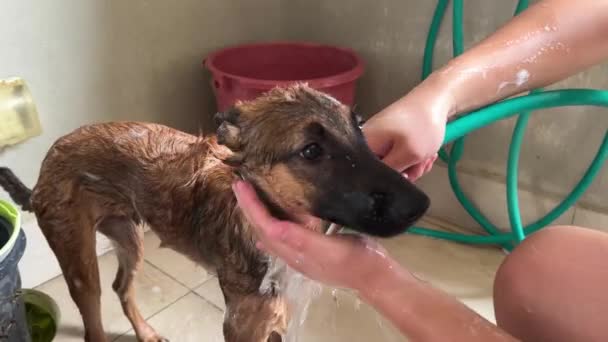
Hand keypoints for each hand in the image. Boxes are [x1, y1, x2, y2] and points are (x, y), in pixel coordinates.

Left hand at [233, 180, 395, 290]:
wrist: (375, 279)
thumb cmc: (357, 260)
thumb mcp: (331, 248)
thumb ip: (302, 239)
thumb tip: (274, 228)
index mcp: (295, 252)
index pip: (265, 226)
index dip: (251, 206)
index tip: (241, 186)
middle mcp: (293, 255)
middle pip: (263, 230)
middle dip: (249, 209)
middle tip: (240, 186)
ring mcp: (301, 256)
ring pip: (271, 234)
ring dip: (259, 215)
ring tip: (251, 198)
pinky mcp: (311, 254)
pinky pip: (285, 237)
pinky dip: (274, 225)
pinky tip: (274, 223)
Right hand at [362, 80, 452, 180]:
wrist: (437, 98)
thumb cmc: (422, 125)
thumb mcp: (409, 154)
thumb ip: (393, 173)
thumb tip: (383, 184)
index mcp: (365, 143)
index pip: (367, 173)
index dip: (388, 179)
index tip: (407, 176)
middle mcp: (368, 140)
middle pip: (381, 169)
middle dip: (405, 171)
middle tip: (420, 164)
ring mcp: (380, 137)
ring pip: (394, 164)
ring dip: (413, 164)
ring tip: (427, 156)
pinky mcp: (391, 135)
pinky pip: (399, 154)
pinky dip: (414, 156)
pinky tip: (427, 153)